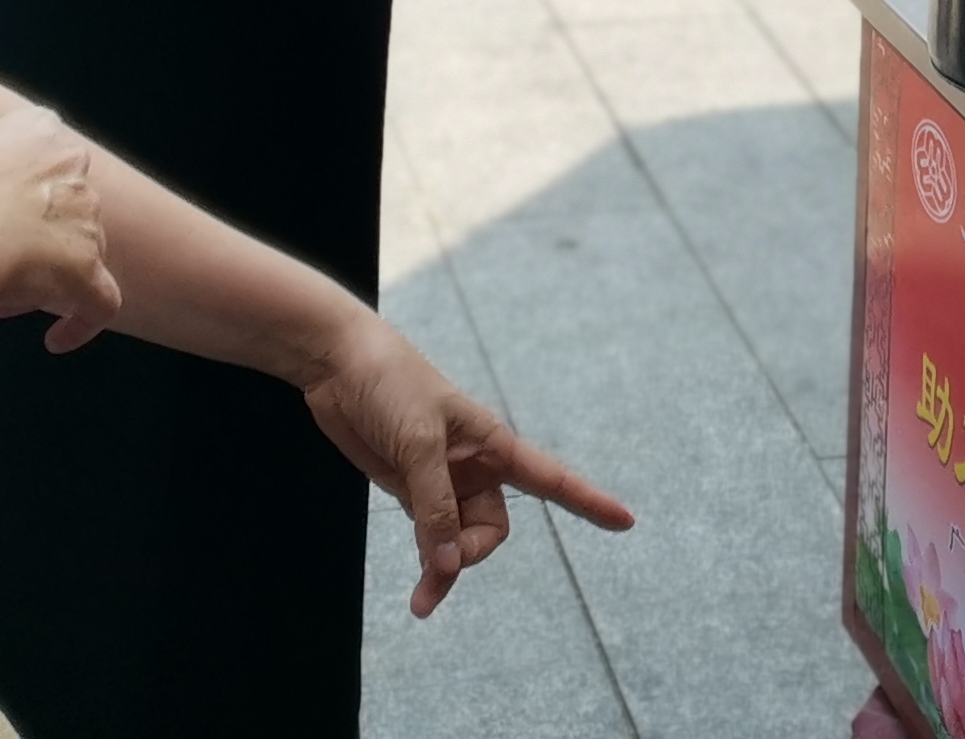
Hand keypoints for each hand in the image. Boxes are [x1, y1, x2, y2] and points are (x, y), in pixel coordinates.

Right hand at [0, 103, 121, 354]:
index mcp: (38, 130)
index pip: (47, 161)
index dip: (23, 198)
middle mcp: (71, 165)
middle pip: (62, 210)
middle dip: (29, 239)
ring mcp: (83, 215)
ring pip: (75, 252)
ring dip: (39, 276)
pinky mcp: (84, 269)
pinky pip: (100, 302)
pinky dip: (82, 322)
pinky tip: (55, 339)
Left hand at [299, 312, 635, 615]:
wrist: (338, 363)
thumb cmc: (389, 385)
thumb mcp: (418, 443)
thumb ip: (434, 506)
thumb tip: (449, 567)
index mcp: (492, 443)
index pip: (552, 479)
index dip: (590, 501)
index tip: (627, 521)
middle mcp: (473, 466)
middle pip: (492, 530)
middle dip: (471, 553)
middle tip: (440, 565)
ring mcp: (441, 480)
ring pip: (458, 540)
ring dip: (444, 569)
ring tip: (421, 601)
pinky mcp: (408, 489)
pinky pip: (429, 538)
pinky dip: (426, 563)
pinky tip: (418, 586)